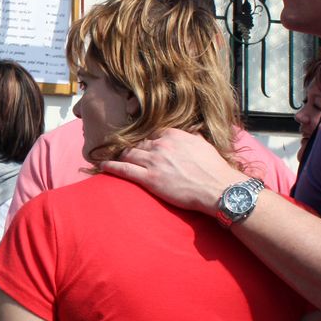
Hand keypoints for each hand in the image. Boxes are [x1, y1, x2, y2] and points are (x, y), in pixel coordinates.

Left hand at [96, 128, 244, 213]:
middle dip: (134, 150)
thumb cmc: (214, 169)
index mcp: (173, 135)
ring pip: (129, 155)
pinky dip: (111, 167)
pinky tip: (102, 166)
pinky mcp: (149, 179)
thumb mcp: (203, 144)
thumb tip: (190, 132)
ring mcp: (153, 162)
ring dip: (121, 156)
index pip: (152, 135)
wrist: (217, 188)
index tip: (144, 147)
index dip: (148, 142)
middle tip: (128, 155)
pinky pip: (123, 170)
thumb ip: (192, 136)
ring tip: (114, 159)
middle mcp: (160, 145)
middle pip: (139, 144)